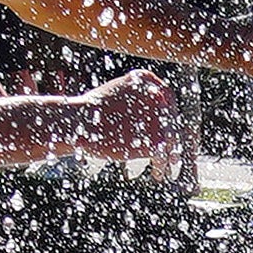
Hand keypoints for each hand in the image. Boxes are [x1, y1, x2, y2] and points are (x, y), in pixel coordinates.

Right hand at [68, 69, 193, 178]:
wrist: (79, 122)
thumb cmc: (90, 111)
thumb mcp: (115, 92)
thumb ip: (135, 98)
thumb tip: (151, 112)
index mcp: (145, 79)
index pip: (167, 98)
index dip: (170, 115)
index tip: (170, 128)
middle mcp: (157, 95)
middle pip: (171, 121)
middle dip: (173, 137)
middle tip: (173, 153)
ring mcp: (159, 117)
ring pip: (171, 139)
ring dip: (171, 155)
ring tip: (170, 166)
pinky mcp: (156, 139)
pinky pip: (164, 155)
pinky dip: (162, 165)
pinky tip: (158, 173)